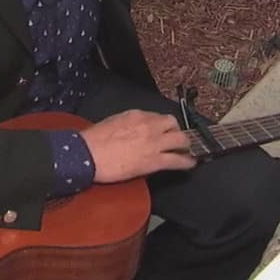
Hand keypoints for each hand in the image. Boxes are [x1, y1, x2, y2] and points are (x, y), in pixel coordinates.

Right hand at [79, 110, 197, 182]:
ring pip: (180, 139)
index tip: (161, 131)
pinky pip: (178, 160)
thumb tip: (133, 132)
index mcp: (136, 115)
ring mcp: (154, 142)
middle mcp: (149, 125)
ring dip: (185, 145)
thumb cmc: (94, 140)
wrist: (88, 154)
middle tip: (176, 140)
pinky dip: (187, 162)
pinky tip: (191, 164)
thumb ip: (127, 125)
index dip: (161, 125)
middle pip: (172, 123)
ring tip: (187, 151)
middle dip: (176, 131)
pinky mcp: (154, 160)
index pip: (156, 116)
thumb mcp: (113, 123)